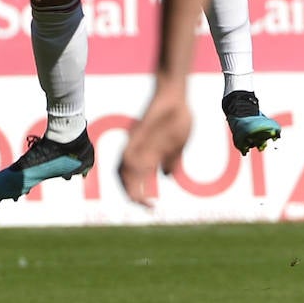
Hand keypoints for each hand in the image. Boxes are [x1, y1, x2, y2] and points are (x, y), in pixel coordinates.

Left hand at [119, 82, 192, 207]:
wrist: (175, 94)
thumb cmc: (178, 116)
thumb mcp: (180, 144)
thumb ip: (173, 160)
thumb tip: (166, 177)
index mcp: (150, 156)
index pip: (139, 182)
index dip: (141, 198)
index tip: (152, 208)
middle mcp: (140, 151)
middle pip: (126, 179)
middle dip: (133, 196)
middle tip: (143, 207)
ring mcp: (137, 142)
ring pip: (123, 168)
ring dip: (128, 183)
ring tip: (137, 196)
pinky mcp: (138, 132)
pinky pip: (129, 149)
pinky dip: (129, 164)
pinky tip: (137, 173)